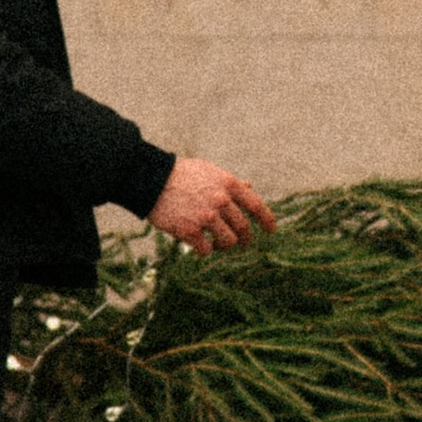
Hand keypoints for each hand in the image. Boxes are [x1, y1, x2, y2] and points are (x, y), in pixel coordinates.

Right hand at [149, 156, 275, 256]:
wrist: (150, 180)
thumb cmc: (180, 174)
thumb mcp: (208, 171)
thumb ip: (229, 182)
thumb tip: (250, 186)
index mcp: (228, 184)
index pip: (256, 205)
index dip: (267, 220)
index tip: (271, 230)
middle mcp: (221, 201)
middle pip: (243, 228)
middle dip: (245, 239)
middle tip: (242, 244)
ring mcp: (206, 217)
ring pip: (228, 242)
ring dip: (224, 245)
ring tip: (216, 243)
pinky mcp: (190, 231)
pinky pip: (206, 250)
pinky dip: (204, 250)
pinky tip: (199, 246)